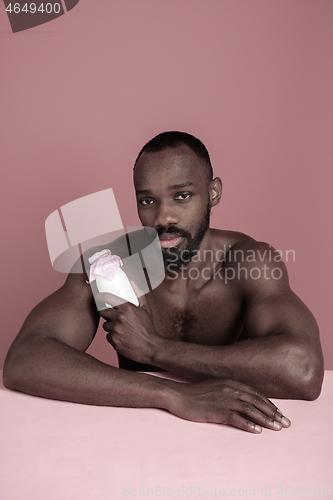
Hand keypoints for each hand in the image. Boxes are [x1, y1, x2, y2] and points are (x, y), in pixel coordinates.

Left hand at [97, 282, 163, 363]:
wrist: (150, 347)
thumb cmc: (148, 328)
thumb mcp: (146, 310)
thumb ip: (139, 295)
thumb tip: (133, 283)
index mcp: (127, 308)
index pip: (107, 298)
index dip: (100, 297)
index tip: (99, 297)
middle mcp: (119, 317)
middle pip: (102, 311)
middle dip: (105, 313)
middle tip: (110, 315)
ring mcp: (115, 329)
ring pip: (105, 325)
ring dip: (110, 326)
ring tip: (120, 329)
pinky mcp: (113, 340)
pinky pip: (108, 336)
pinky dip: (113, 337)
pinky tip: (121, 338)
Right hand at [167, 378, 290, 432]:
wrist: (177, 395)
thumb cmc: (195, 393)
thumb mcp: (215, 387)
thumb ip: (230, 392)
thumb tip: (243, 401)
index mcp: (230, 383)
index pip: (256, 394)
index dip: (270, 404)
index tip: (280, 414)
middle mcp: (229, 389)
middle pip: (257, 401)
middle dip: (273, 413)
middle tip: (285, 423)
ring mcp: (223, 399)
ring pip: (250, 409)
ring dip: (265, 419)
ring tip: (277, 428)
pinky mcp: (216, 411)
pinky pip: (236, 418)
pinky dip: (248, 424)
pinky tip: (257, 431)